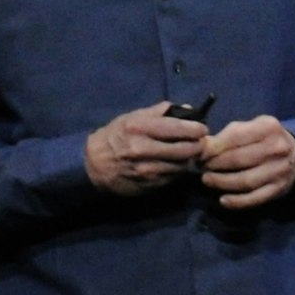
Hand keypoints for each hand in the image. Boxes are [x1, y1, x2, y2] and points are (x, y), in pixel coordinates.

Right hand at [83, 102, 207, 195]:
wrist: (92, 166)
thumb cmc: (114, 137)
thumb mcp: (132, 117)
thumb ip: (159, 112)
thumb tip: (187, 109)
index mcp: (140, 128)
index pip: (178, 128)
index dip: (196, 129)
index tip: (203, 128)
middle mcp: (144, 149)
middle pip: (185, 150)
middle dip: (198, 146)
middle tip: (201, 142)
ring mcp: (147, 170)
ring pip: (182, 166)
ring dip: (190, 160)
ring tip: (190, 153)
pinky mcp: (149, 186)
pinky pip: (173, 178)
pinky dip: (179, 171)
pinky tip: (177, 165)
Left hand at [199, 115, 294, 210]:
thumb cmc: (265, 138)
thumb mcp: (251, 127)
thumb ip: (228, 135)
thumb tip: (202, 146)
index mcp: (268, 127)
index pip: (235, 137)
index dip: (213, 147)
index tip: (198, 154)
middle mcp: (277, 148)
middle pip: (239, 160)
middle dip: (215, 164)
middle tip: (200, 167)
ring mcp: (279, 170)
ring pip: (246, 181)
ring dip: (222, 182)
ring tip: (207, 180)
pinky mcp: (279, 188)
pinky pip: (255, 198)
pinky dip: (237, 202)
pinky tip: (223, 200)